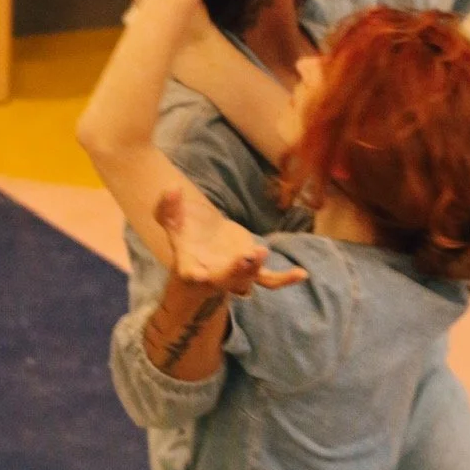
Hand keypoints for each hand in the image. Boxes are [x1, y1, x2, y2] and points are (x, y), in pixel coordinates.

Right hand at [156, 185, 304, 294]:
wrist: (202, 247)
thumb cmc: (186, 232)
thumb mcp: (171, 219)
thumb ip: (167, 207)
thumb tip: (172, 189)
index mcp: (191, 264)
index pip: (189, 271)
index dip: (193, 273)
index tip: (196, 275)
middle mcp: (213, 275)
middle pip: (224, 278)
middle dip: (235, 270)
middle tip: (246, 256)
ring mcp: (234, 276)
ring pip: (247, 279)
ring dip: (255, 269)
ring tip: (261, 252)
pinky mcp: (251, 272)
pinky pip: (269, 280)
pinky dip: (285, 280)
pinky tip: (303, 274)